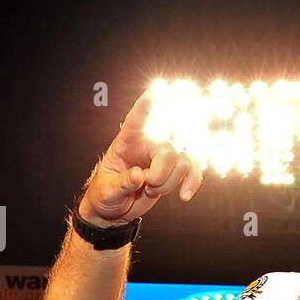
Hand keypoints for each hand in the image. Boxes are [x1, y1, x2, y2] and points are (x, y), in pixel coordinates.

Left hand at [78, 87, 203, 225]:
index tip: (154, 91)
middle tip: (146, 186)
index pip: (135, 121)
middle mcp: (146, 144)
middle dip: (159, 175)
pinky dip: (193, 181)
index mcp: (125, 143)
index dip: (145, 107)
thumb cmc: (105, 194)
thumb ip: (121, 183)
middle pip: (167, 150)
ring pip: (182, 161)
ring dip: (169, 183)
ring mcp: (161, 157)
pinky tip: (184, 196)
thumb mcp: (106, 191)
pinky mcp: (173, 170)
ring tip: (151, 190)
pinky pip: (193, 168)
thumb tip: (138, 175)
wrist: (114, 208)